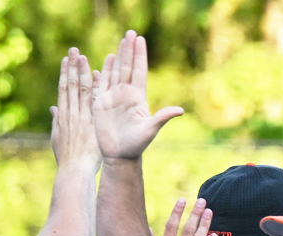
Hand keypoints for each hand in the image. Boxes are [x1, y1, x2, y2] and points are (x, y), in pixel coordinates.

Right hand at [48, 49, 100, 170]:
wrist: (75, 170)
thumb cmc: (67, 158)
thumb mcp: (57, 137)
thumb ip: (56, 121)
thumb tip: (53, 108)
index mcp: (63, 115)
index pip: (63, 89)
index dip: (64, 73)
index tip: (65, 60)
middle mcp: (71, 112)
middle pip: (71, 85)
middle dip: (72, 67)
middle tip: (74, 50)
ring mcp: (81, 116)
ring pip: (80, 89)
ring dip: (80, 71)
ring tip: (80, 55)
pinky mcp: (91, 122)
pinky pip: (93, 101)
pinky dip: (94, 87)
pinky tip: (96, 74)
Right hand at [94, 31, 182, 160]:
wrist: (120, 155)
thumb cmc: (137, 145)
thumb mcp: (151, 129)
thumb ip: (163, 117)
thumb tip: (180, 110)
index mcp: (138, 97)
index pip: (138, 71)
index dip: (139, 55)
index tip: (140, 40)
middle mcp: (126, 94)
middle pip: (127, 66)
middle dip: (129, 50)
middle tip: (131, 32)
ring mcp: (113, 97)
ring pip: (115, 71)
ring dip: (118, 56)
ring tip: (121, 41)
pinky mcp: (101, 103)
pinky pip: (101, 83)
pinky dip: (103, 71)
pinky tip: (106, 59)